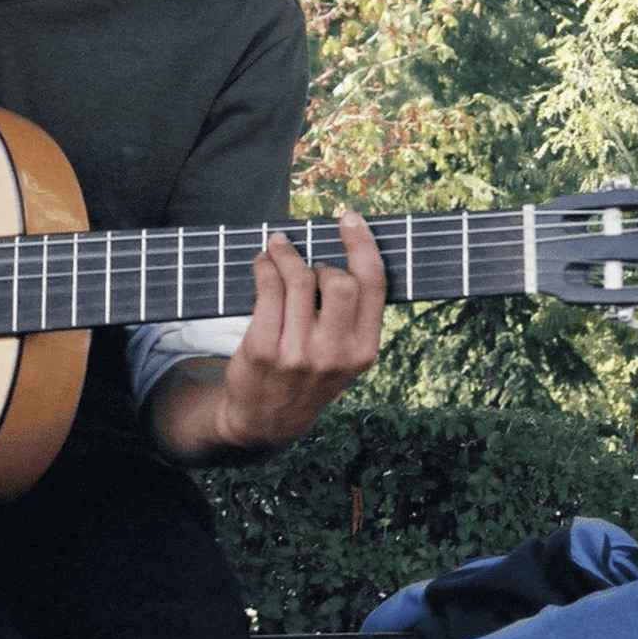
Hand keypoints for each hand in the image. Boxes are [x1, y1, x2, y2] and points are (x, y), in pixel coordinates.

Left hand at [213, 210, 387, 449]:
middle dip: (323, 263)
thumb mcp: (346, 356)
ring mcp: (298, 354)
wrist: (268, 420)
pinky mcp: (264, 349)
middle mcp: (336, 354)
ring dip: (287, 254)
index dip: (362, 244)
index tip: (349, 218)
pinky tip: (263, 263)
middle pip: (340, 282)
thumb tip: (347, 251)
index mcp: (365, 350)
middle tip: (310, 264)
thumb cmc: (310, 374)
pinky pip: (268, 290)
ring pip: (300, 281)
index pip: (373, 285)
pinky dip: (265, 267)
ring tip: (278, 247)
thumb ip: (354, 315)